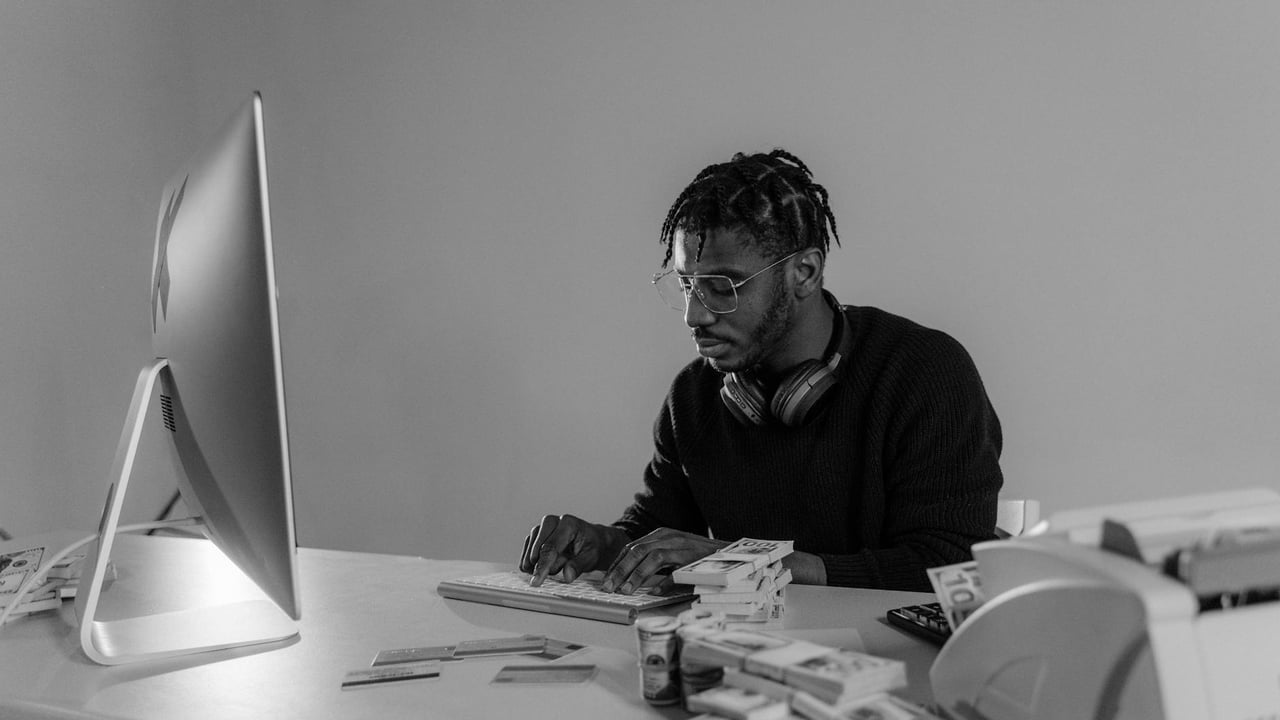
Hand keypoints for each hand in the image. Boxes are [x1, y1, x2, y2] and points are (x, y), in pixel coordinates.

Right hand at [518, 514, 626, 586]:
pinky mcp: (536, 534)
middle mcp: (552, 521)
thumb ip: (579, 566)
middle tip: (557, 570)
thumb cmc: (592, 547)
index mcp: (568, 524)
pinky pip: (527, 551)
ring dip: (540, 564)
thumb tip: (567, 575)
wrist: (592, 540)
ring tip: (556, 565)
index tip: (536, 581)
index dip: (542, 566)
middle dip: (543, 565)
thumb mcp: (591, 558)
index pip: (550, 547)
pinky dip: (532, 562)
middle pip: (537, 548)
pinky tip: (541, 567)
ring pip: (530, 550)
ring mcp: (542, 527)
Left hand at [601, 528, 726, 595]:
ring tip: (626, 590)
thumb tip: (628, 576)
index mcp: (661, 534)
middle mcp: (670, 537)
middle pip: (638, 550)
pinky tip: (655, 591)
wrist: (729, 553)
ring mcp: (683, 547)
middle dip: (620, 569)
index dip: (617, 563)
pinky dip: (664, 581)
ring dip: (637, 575)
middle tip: (609, 587)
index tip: (606, 579)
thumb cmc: (697, 556)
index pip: (632, 547)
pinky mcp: (695, 559)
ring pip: (653, 557)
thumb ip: (653, 559)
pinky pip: (676, 570)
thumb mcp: (672, 552)